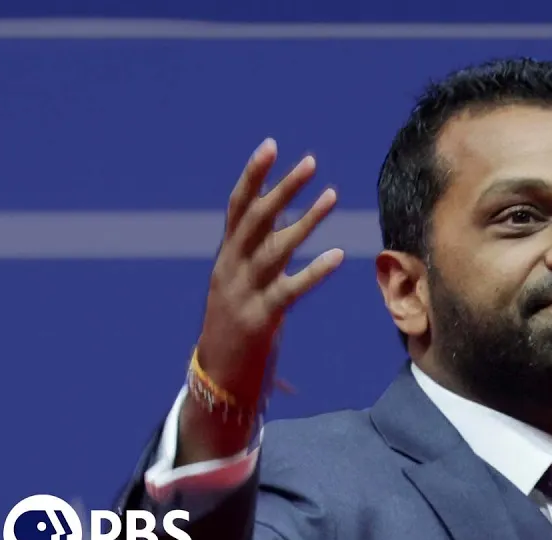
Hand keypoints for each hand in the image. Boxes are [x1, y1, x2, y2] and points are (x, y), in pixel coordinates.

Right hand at [196, 138, 342, 406]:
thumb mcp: (243, 285)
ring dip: (306, 220)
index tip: (271, 146)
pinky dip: (314, 271)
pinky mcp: (260, 318)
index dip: (253, 175)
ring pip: (275, 248)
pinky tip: (337, 255)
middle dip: (282, 187)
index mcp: (226, 259)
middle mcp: (230, 269)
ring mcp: (244, 293)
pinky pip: (291, 290)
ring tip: (332, 194)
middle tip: (309, 161)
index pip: (238, 208)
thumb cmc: (236, 330)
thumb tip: (288, 221)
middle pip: (256, 219)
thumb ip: (260, 254)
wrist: (215, 380)